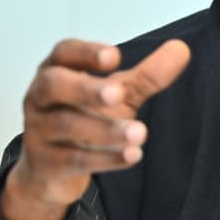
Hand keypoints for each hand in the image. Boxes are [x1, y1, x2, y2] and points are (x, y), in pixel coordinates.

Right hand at [0, 38, 190, 219]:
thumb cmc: (83, 118)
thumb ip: (147, 75)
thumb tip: (181, 50)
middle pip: (54, 85)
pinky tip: (132, 155)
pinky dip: (105, 159)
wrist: (50, 170)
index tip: (114, 56)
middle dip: (86, 89)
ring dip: (106, 129)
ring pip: (67, 125)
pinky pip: (73, 160)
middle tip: (118, 94)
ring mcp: (38, 131)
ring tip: (140, 133)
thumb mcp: (117, 94)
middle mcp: (41, 97)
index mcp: (57, 70)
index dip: (86, 52)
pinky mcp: (45, 164)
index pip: (64, 52)